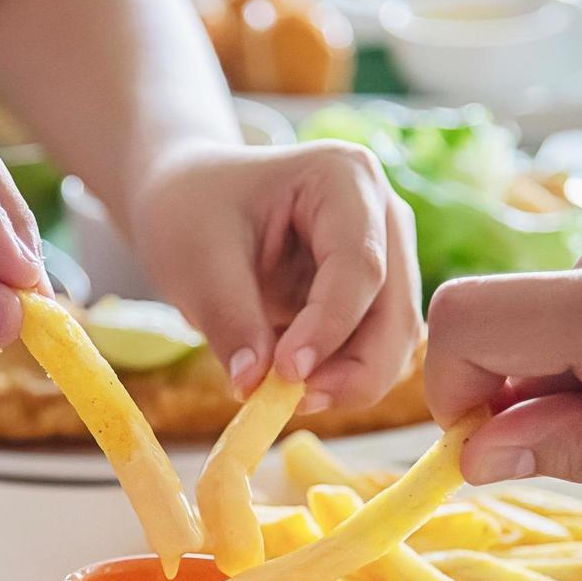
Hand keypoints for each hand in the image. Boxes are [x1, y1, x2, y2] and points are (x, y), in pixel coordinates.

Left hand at [130, 140, 420, 411]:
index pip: (359, 264)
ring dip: (351, 380)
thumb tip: (255, 385)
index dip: (330, 327)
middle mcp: (381, 215)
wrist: (187, 201)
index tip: (287, 375)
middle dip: (355, 368)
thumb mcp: (196, 260)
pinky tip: (294, 389)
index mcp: (344, 177)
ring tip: (286, 398)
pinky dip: (342, 378)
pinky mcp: (372, 297)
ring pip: (394, 339)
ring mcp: (385, 256)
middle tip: (296, 403)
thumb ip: (230, 320)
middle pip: (393, 308)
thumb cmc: (190, 210)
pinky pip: (374, 350)